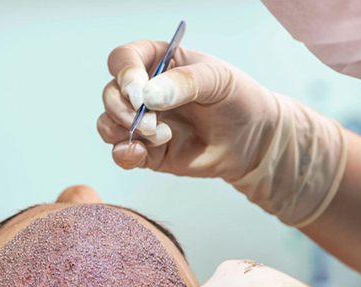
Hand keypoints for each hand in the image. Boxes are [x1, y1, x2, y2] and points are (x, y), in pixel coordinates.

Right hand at [98, 41, 344, 225]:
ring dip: (122, 130)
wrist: (252, 141)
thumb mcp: (217, 80)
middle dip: (122, 108)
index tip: (139, 93)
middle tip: (151, 120)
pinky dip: (124, 153)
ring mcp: (145, 124)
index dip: (124, 74)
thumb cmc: (238, 101)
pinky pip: (121, 153)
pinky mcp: (148, 153)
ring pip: (108, 124)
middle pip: (110, 94)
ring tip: (159, 135)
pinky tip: (141, 153)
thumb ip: (182, 82)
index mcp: (159, 64)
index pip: (124, 60)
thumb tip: (147, 96)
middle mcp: (146, 93)